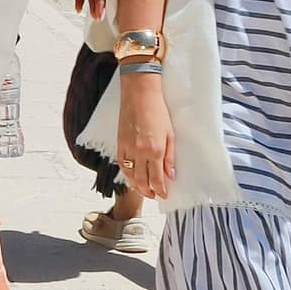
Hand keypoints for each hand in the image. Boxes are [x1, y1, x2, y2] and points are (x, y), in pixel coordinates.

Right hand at [115, 75, 175, 199]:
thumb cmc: (157, 110)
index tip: (164, 195)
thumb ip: (170, 156)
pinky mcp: (120, 143)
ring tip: (143, 190)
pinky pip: (122, 164)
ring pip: (130, 175)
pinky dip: (126, 174)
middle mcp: (140, 152)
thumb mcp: (170, 133)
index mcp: (155, 150)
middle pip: (142, 180)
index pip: (157, 178)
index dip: (160, 190)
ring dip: (136, 186)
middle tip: (154, 195)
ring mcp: (128, 148)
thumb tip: (170, 175)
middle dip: (148, 191)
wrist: (139, 94)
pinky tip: (131, 177)